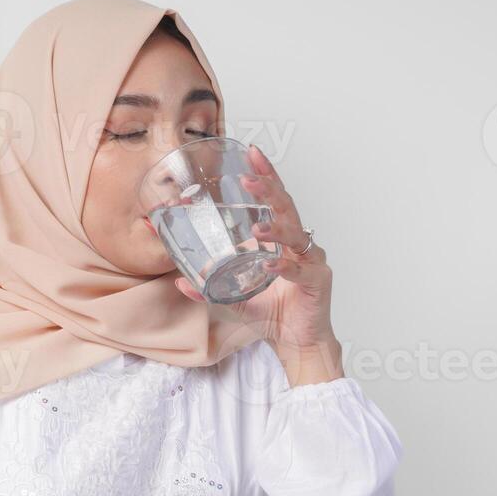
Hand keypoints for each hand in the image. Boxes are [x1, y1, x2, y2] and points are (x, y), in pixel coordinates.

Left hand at [171, 144, 343, 385]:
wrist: (298, 343)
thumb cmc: (274, 314)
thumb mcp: (235, 299)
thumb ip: (211, 289)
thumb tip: (179, 282)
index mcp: (282, 240)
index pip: (275, 200)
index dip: (266, 176)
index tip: (252, 153)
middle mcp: (299, 245)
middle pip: (287, 208)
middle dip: (269, 189)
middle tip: (250, 177)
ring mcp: (311, 261)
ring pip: (294, 236)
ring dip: (275, 229)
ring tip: (257, 228)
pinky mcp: (317, 282)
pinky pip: (299, 271)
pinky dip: (284, 268)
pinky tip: (271, 265)